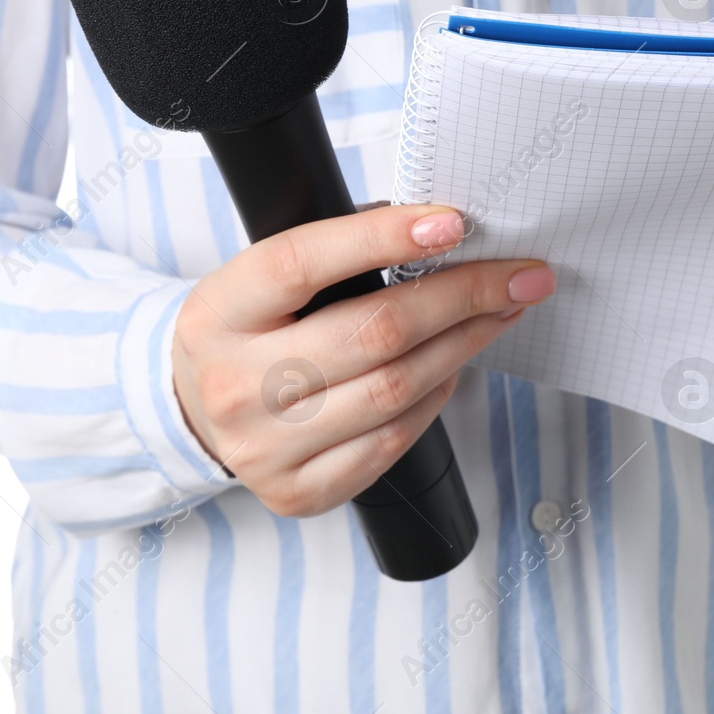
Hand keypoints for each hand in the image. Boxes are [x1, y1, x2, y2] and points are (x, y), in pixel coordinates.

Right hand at [172, 204, 554, 516]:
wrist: (194, 412)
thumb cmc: (249, 331)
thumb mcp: (262, 283)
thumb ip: (335, 258)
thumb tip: (440, 232)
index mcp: (219, 312)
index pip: (302, 263)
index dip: (382, 237)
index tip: (452, 222)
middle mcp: (235, 384)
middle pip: (373, 333)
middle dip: (462, 297)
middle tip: (519, 275)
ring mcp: (264, 447)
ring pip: (395, 390)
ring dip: (463, 344)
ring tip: (500, 313)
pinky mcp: (297, 491)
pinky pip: (392, 441)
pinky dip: (435, 397)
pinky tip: (452, 366)